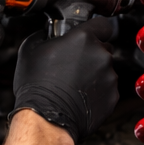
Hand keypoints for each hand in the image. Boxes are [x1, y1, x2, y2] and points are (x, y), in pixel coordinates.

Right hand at [11, 16, 118, 144]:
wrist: (46, 120)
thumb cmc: (37, 87)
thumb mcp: (31, 50)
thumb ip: (44, 36)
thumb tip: (46, 33)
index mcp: (83, 38)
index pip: (101, 24)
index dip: (95, 28)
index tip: (89, 33)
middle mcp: (101, 55)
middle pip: (104, 47)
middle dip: (92, 53)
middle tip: (74, 63)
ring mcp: (109, 77)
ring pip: (106, 69)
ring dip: (94, 73)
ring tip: (75, 84)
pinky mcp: (112, 96)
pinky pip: (107, 88)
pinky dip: (97, 91)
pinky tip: (80, 96)